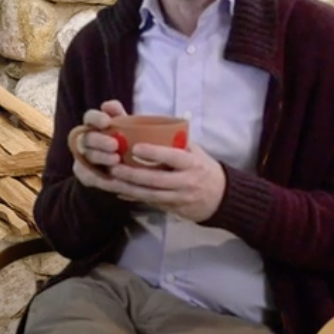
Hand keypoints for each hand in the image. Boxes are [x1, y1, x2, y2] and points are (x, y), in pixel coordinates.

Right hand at [72, 100, 126, 188]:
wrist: (132, 168)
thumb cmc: (131, 143)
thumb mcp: (130, 128)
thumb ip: (120, 116)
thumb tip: (110, 106)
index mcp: (95, 125)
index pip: (90, 117)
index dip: (96, 118)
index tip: (106, 122)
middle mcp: (85, 140)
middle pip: (87, 138)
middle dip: (99, 141)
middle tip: (114, 145)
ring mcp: (84, 158)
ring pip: (87, 157)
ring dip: (101, 157)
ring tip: (117, 160)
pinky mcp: (85, 175)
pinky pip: (90, 176)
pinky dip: (102, 178)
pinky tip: (116, 178)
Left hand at [108, 141, 226, 221]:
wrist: (222, 197)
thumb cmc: (203, 167)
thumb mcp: (195, 151)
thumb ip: (176, 141)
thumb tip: (150, 124)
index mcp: (192, 163)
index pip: (172, 157)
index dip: (154, 153)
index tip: (135, 147)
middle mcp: (186, 182)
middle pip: (156, 180)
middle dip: (133, 175)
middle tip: (113, 167)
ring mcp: (179, 198)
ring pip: (150, 195)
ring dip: (128, 188)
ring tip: (111, 180)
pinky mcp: (173, 209)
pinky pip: (151, 203)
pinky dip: (134, 198)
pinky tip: (119, 192)